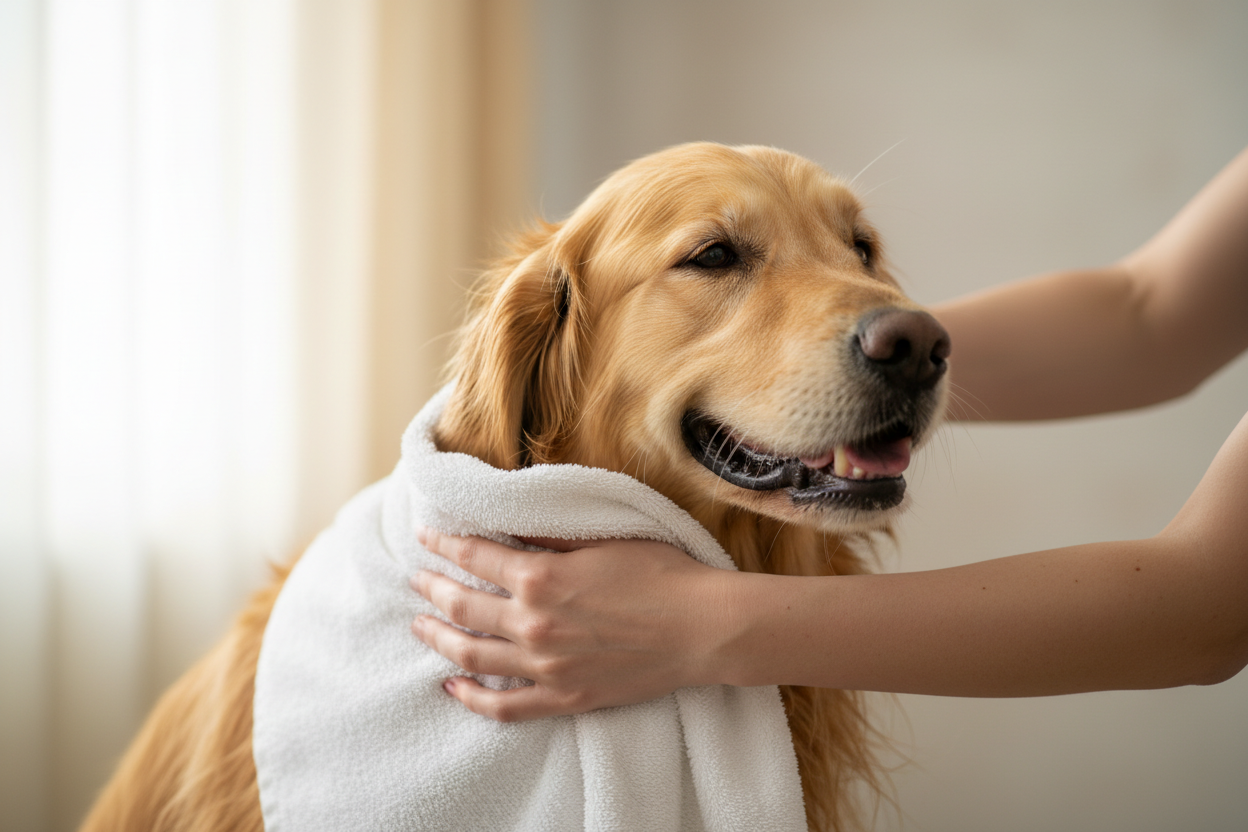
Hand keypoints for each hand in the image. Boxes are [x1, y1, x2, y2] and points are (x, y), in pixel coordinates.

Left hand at [410, 527, 725, 720]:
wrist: (702, 628)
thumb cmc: (660, 573)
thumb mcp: (602, 538)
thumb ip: (550, 535)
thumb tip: (510, 525)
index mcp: (540, 576)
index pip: (474, 556)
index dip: (445, 543)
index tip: (426, 535)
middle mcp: (532, 623)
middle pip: (462, 605)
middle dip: (432, 588)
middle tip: (417, 578)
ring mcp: (544, 665)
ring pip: (470, 655)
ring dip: (438, 637)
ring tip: (421, 624)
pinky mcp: (563, 697)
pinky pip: (503, 706)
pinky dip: (471, 698)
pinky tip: (452, 686)